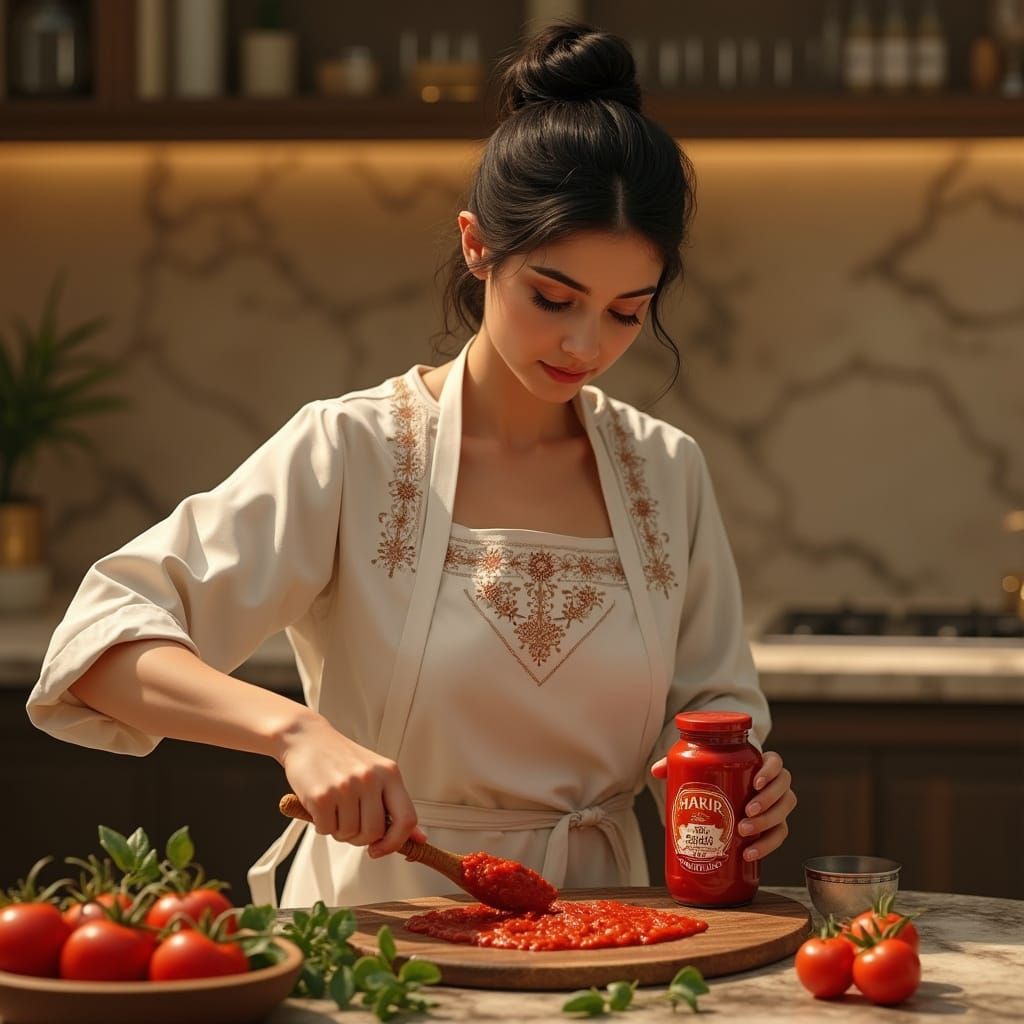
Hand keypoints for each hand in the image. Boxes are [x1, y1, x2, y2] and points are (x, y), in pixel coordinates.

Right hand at [275, 711, 426, 857]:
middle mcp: (370, 778)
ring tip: (334, 810)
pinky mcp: (322, 796)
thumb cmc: (342, 760)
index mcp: (390, 773)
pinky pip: (326, 830)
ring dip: (339, 831)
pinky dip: (322, 826)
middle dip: (359, 837)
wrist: (307, 738)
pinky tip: (320, 808)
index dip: (396, 842)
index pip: (407, 819)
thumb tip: (419, 840)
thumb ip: (396, 807)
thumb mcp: (376, 775)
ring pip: (349, 834)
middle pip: (374, 832)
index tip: (380, 849)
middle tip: (349, 822)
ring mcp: (346, 786)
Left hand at [650, 749, 795, 862]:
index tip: (756, 781)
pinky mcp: (772, 828)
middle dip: (768, 803)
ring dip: (767, 824)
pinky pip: (778, 837)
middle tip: (746, 812)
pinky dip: (766, 846)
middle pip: (784, 791)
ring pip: (783, 814)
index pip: (776, 762)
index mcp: (760, 764)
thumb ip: (677, 764)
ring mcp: (775, 807)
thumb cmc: (713, 775)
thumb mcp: (697, 766)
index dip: (771, 772)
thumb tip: (657, 771)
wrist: (721, 797)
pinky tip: (749, 853)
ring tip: (744, 832)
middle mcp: (773, 785)